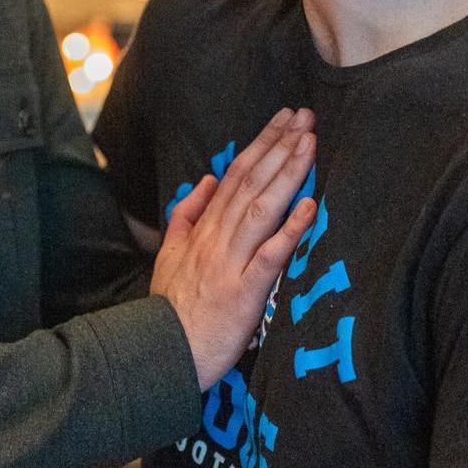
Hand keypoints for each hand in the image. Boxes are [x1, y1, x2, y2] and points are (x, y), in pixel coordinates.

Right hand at [151, 108, 317, 390]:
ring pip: (261, 208)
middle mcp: (217, 238)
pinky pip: (270, 256)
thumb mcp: (169, 254)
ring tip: (309, 143)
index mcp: (203, 229)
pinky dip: (289, 229)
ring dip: (287, 173)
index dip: (261, 146)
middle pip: (251, 183)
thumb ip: (186, 214)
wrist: (158, 351)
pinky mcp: (243, 292)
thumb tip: (207, 179)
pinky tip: (310, 205)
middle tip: (304, 116)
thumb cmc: (170, 307)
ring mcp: (230, 263)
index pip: (235, 177)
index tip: (283, 121)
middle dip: (279, 147)